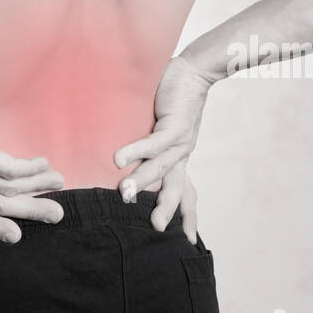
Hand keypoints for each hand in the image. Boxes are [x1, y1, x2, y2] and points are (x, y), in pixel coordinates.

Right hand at [114, 56, 214, 242]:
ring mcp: (180, 141)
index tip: (191, 241)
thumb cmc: (174, 97)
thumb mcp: (162, 129)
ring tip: (124, 194)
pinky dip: (135, 150)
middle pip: (176, 188)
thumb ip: (147, 147)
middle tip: (158, 229)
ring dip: (141, 181)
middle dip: (167, 209)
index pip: (186, 192)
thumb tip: (119, 160)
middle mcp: (182, 154)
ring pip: (160, 168)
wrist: (195, 71)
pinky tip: (118, 159)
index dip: (188, 216)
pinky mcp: (174, 124)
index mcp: (179, 158)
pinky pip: (153, 142)